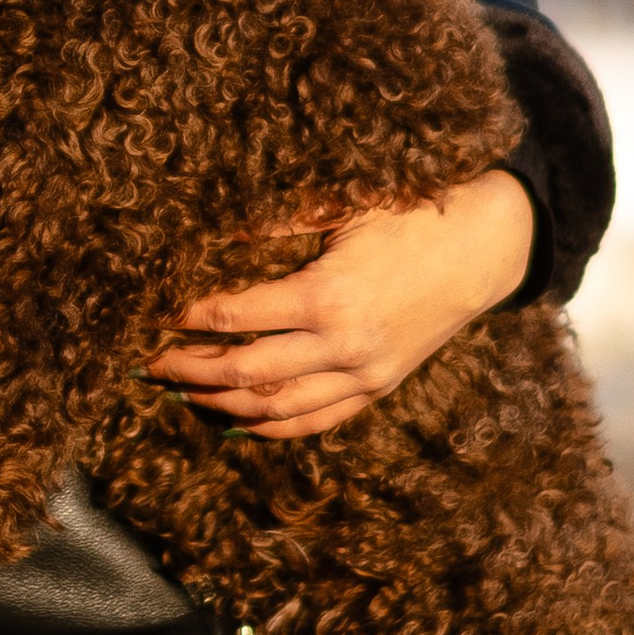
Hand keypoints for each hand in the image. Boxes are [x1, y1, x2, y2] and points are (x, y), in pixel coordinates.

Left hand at [149, 170, 537, 438]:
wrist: (483, 250)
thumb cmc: (410, 217)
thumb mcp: (343, 207)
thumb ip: (275, 223)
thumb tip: (213, 231)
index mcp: (326, 295)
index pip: (236, 316)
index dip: (190, 319)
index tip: (157, 314)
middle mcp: (342, 345)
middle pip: (245, 372)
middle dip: (189, 369)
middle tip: (150, 362)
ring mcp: (363, 375)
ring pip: (275, 408)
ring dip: (221, 403)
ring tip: (182, 391)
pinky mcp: (378, 388)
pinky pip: (316, 420)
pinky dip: (272, 426)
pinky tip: (238, 418)